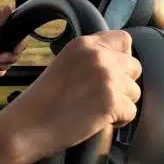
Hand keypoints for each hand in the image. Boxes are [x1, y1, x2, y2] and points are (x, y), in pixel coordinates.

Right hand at [0, 30, 141, 162]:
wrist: (29, 123)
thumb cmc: (44, 99)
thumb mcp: (65, 63)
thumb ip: (90, 57)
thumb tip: (117, 62)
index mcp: (84, 44)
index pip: (124, 39)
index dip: (122, 57)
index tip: (113, 70)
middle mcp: (98, 56)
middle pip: (134, 66)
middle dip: (123, 82)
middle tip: (101, 94)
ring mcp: (106, 77)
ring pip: (135, 91)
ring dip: (121, 102)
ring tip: (96, 107)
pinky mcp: (112, 100)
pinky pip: (132, 111)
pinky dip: (118, 119)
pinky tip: (97, 118)